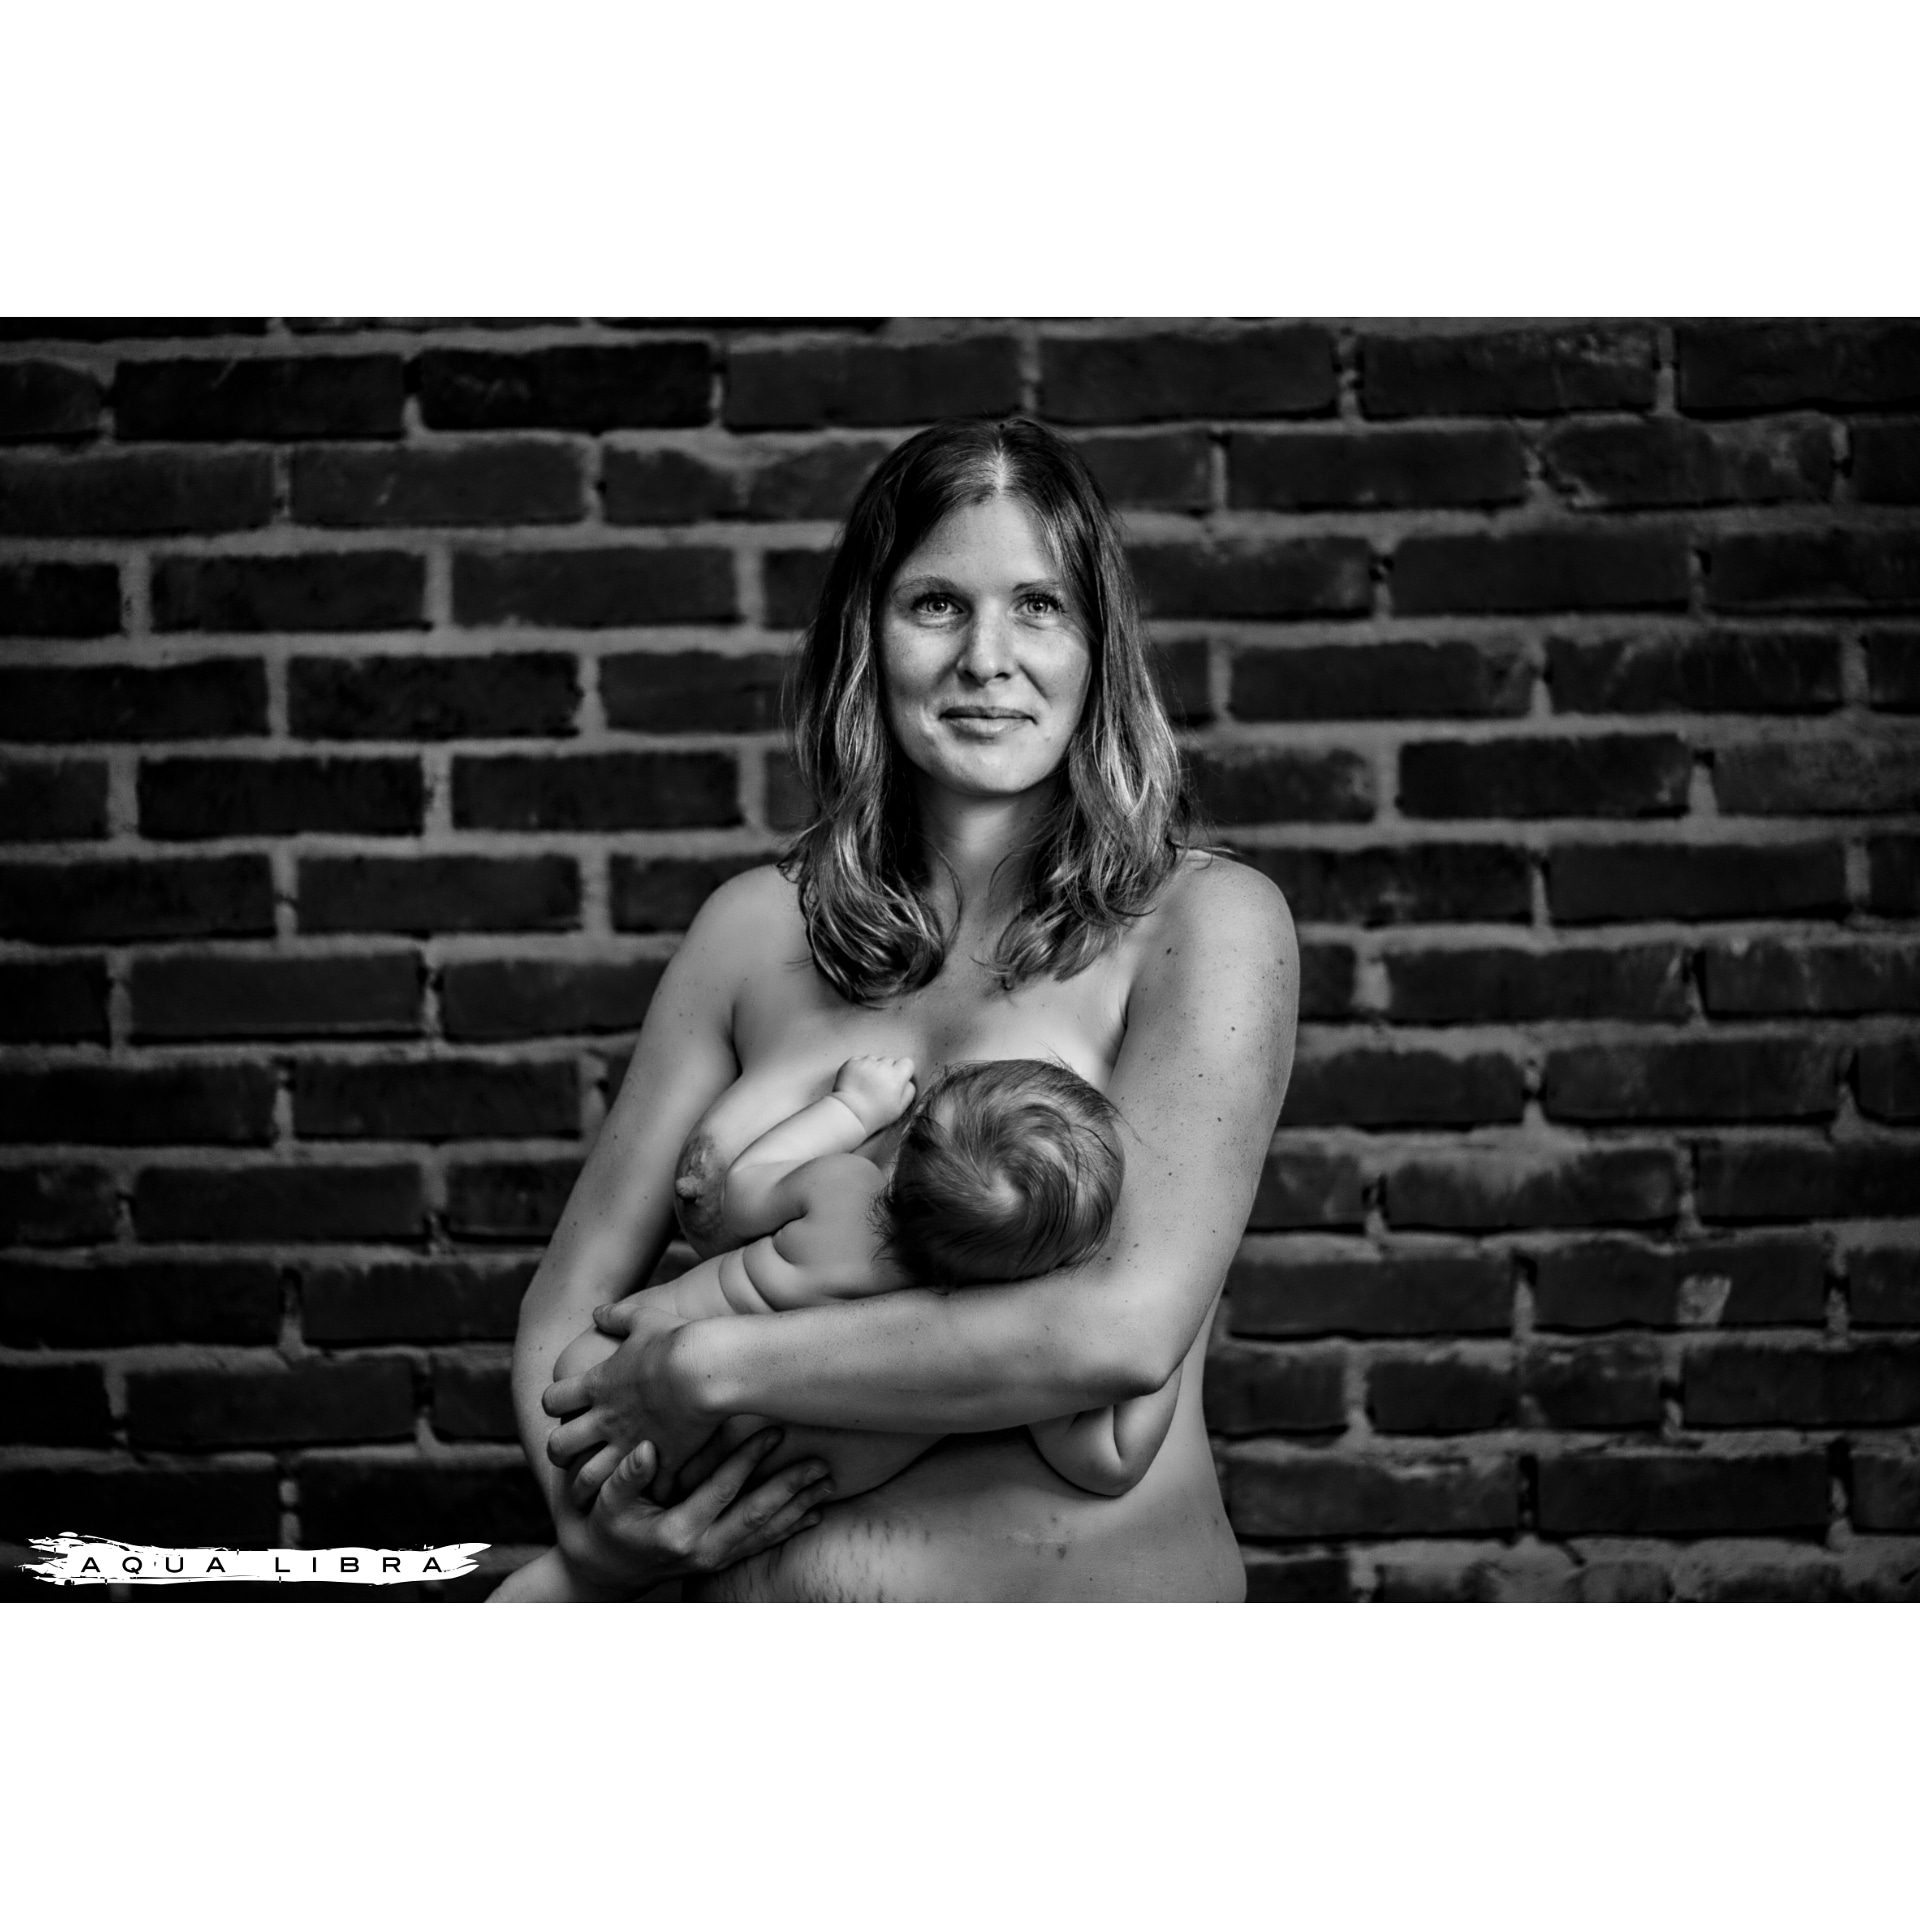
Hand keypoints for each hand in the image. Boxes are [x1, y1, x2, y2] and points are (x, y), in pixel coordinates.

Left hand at [543, 1293, 710, 1488]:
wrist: (707, 1368)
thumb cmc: (677, 1340)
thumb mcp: (644, 1318)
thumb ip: (617, 1315)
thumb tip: (597, 1311)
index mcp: (598, 1386)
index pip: (551, 1401)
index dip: (555, 1405)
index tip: (569, 1407)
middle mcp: (605, 1419)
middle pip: (557, 1447)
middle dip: (561, 1452)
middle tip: (576, 1452)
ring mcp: (629, 1445)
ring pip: (588, 1478)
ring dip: (592, 1482)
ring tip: (604, 1483)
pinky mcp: (660, 1462)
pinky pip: (643, 1488)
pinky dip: (648, 1488)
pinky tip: (656, 1483)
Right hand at [554, 1430, 832, 1593]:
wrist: (606, 1571)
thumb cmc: (606, 1526)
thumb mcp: (606, 1502)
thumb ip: (625, 1476)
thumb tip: (647, 1449)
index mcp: (677, 1531)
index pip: (723, 1490)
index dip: (749, 1459)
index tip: (775, 1431)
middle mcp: (702, 1550)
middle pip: (757, 1515)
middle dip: (791, 1487)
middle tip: (820, 1462)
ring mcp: (715, 1559)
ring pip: (767, 1532)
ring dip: (799, 1506)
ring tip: (828, 1482)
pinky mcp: (722, 1562)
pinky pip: (762, 1544)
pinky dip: (789, 1527)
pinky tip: (813, 1513)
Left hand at [832, 1054, 916, 1131]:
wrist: (850, 1113)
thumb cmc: (876, 1114)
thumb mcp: (899, 1108)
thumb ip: (908, 1091)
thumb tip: (909, 1081)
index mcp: (896, 1076)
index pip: (907, 1062)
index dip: (903, 1070)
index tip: (897, 1079)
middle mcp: (882, 1066)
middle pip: (889, 1061)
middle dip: (886, 1070)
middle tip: (879, 1086)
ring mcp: (866, 1063)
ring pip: (874, 1059)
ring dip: (872, 1068)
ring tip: (865, 1084)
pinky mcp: (852, 1063)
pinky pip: (859, 1060)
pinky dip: (858, 1068)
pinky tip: (856, 1081)